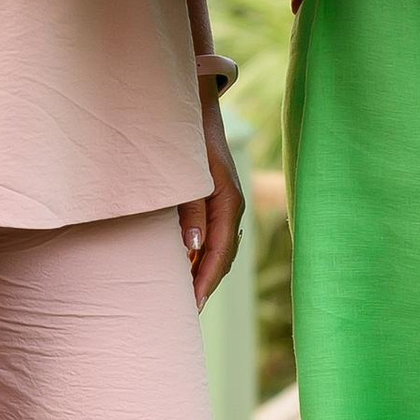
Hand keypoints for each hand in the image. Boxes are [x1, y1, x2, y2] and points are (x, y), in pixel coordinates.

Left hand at [180, 97, 244, 308]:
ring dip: (205, 272)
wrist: (194, 107)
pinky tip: (187, 266)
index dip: (205, 281)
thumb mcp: (187, 175)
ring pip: (220, 249)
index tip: (191, 306)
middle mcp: (232, 206)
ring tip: (187, 298)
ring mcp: (227, 203)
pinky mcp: (217, 199)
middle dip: (206, 284)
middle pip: (223, 257)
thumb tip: (194, 247)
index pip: (220, 254)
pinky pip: (214, 236)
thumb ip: (191, 210)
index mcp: (229, 202)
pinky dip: (203, 255)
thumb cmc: (187, 141)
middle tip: (187, 312)